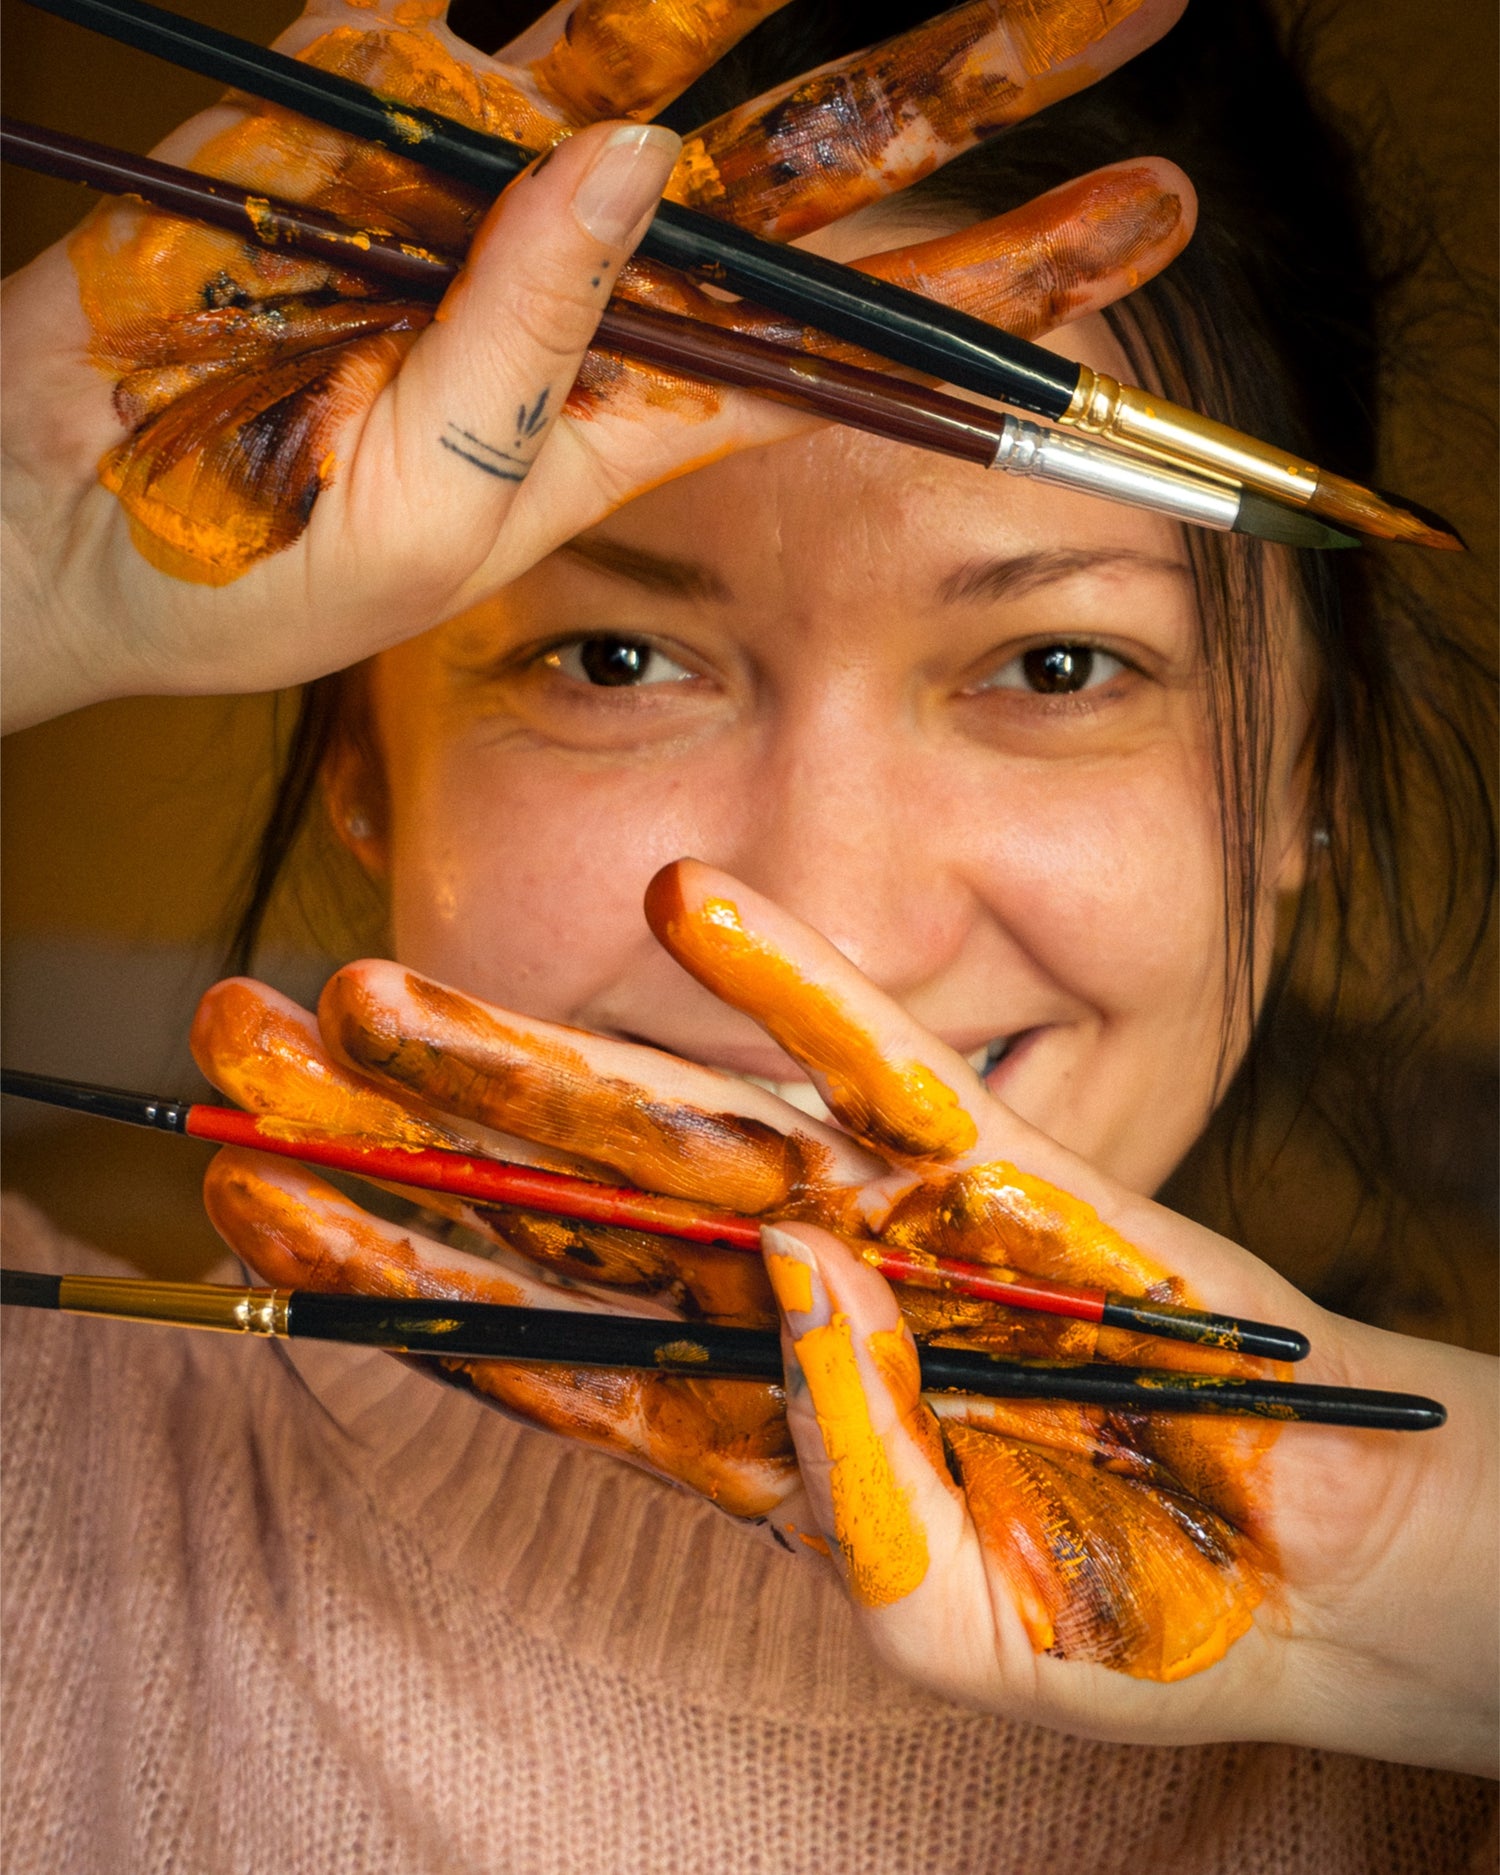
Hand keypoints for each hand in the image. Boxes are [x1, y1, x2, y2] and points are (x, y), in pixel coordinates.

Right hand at [1, 0, 1190, 728]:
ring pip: (680, 52)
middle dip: (973, 94)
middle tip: (1139, 10)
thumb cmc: (243, 575)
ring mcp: (487, 186)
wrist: (56, 526)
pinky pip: (488, 12)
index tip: (1140, 223)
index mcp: (629, 417)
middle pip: (813, 173)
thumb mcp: (426, 514)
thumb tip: (638, 163)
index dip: (998, 283)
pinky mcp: (373, 106)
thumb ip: (528, 349)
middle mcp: (590, 287)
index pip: (851, 340)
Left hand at [191, 861, 1496, 1771]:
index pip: (516, 1332)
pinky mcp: (993, 1166)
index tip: (239, 1182)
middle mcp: (771, 1304)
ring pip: (668, 1122)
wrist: (1297, 1561)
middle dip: (389, 1127)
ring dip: (521, 1054)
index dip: (376, 1260)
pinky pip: (880, 1063)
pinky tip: (690, 905)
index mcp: (731, 1424)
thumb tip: (794, 1297)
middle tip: (232, 1040)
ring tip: (370, 984)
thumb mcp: (961, 1629)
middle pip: (548, 1207)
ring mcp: (875, 1219)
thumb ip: (864, 1502)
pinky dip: (796, 985)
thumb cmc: (1116, 1610)